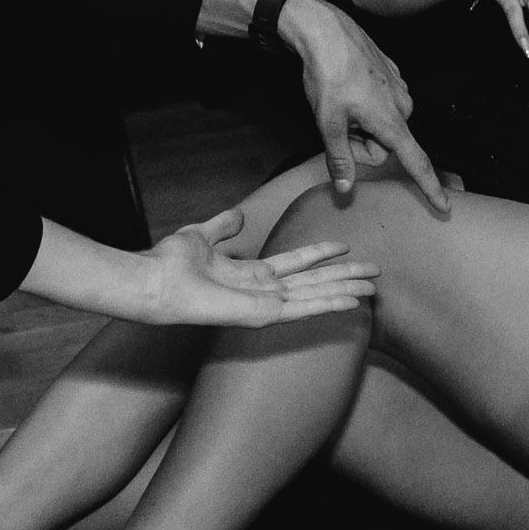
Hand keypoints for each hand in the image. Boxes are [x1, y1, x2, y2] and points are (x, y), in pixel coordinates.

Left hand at [129, 212, 377, 325]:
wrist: (153, 281)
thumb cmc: (169, 264)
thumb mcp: (201, 236)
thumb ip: (222, 226)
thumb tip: (238, 214)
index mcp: (249, 274)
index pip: (295, 263)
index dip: (320, 254)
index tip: (344, 245)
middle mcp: (261, 291)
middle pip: (313, 282)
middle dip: (343, 276)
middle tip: (375, 272)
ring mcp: (263, 305)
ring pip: (314, 296)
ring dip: (343, 291)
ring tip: (372, 288)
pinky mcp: (260, 315)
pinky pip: (301, 310)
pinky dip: (327, 305)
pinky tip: (351, 302)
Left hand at [280, 0, 447, 212]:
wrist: (326, 31)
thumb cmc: (328, 75)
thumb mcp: (327, 123)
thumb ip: (339, 158)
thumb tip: (345, 188)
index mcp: (391, 122)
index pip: (417, 163)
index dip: (430, 187)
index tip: (445, 206)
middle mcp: (403, 106)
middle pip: (385, 146)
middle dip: (362, 144)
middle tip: (337, 125)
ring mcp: (399, 89)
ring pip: (382, 125)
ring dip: (361, 123)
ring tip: (341, 102)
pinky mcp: (393, 75)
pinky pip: (381, 104)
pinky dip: (363, 105)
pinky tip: (347, 88)